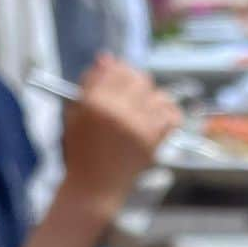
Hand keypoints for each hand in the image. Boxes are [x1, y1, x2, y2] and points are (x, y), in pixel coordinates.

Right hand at [62, 55, 181, 221]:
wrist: (94, 187)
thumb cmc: (81, 150)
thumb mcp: (76, 113)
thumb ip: (90, 84)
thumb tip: (106, 58)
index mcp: (96, 102)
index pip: (117, 69)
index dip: (120, 70)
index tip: (120, 76)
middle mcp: (119, 112)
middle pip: (140, 79)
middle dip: (137, 83)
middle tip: (133, 94)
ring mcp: (138, 127)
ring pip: (159, 96)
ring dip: (154, 98)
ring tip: (145, 107)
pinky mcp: (152, 143)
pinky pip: (171, 118)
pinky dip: (169, 114)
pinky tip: (162, 117)